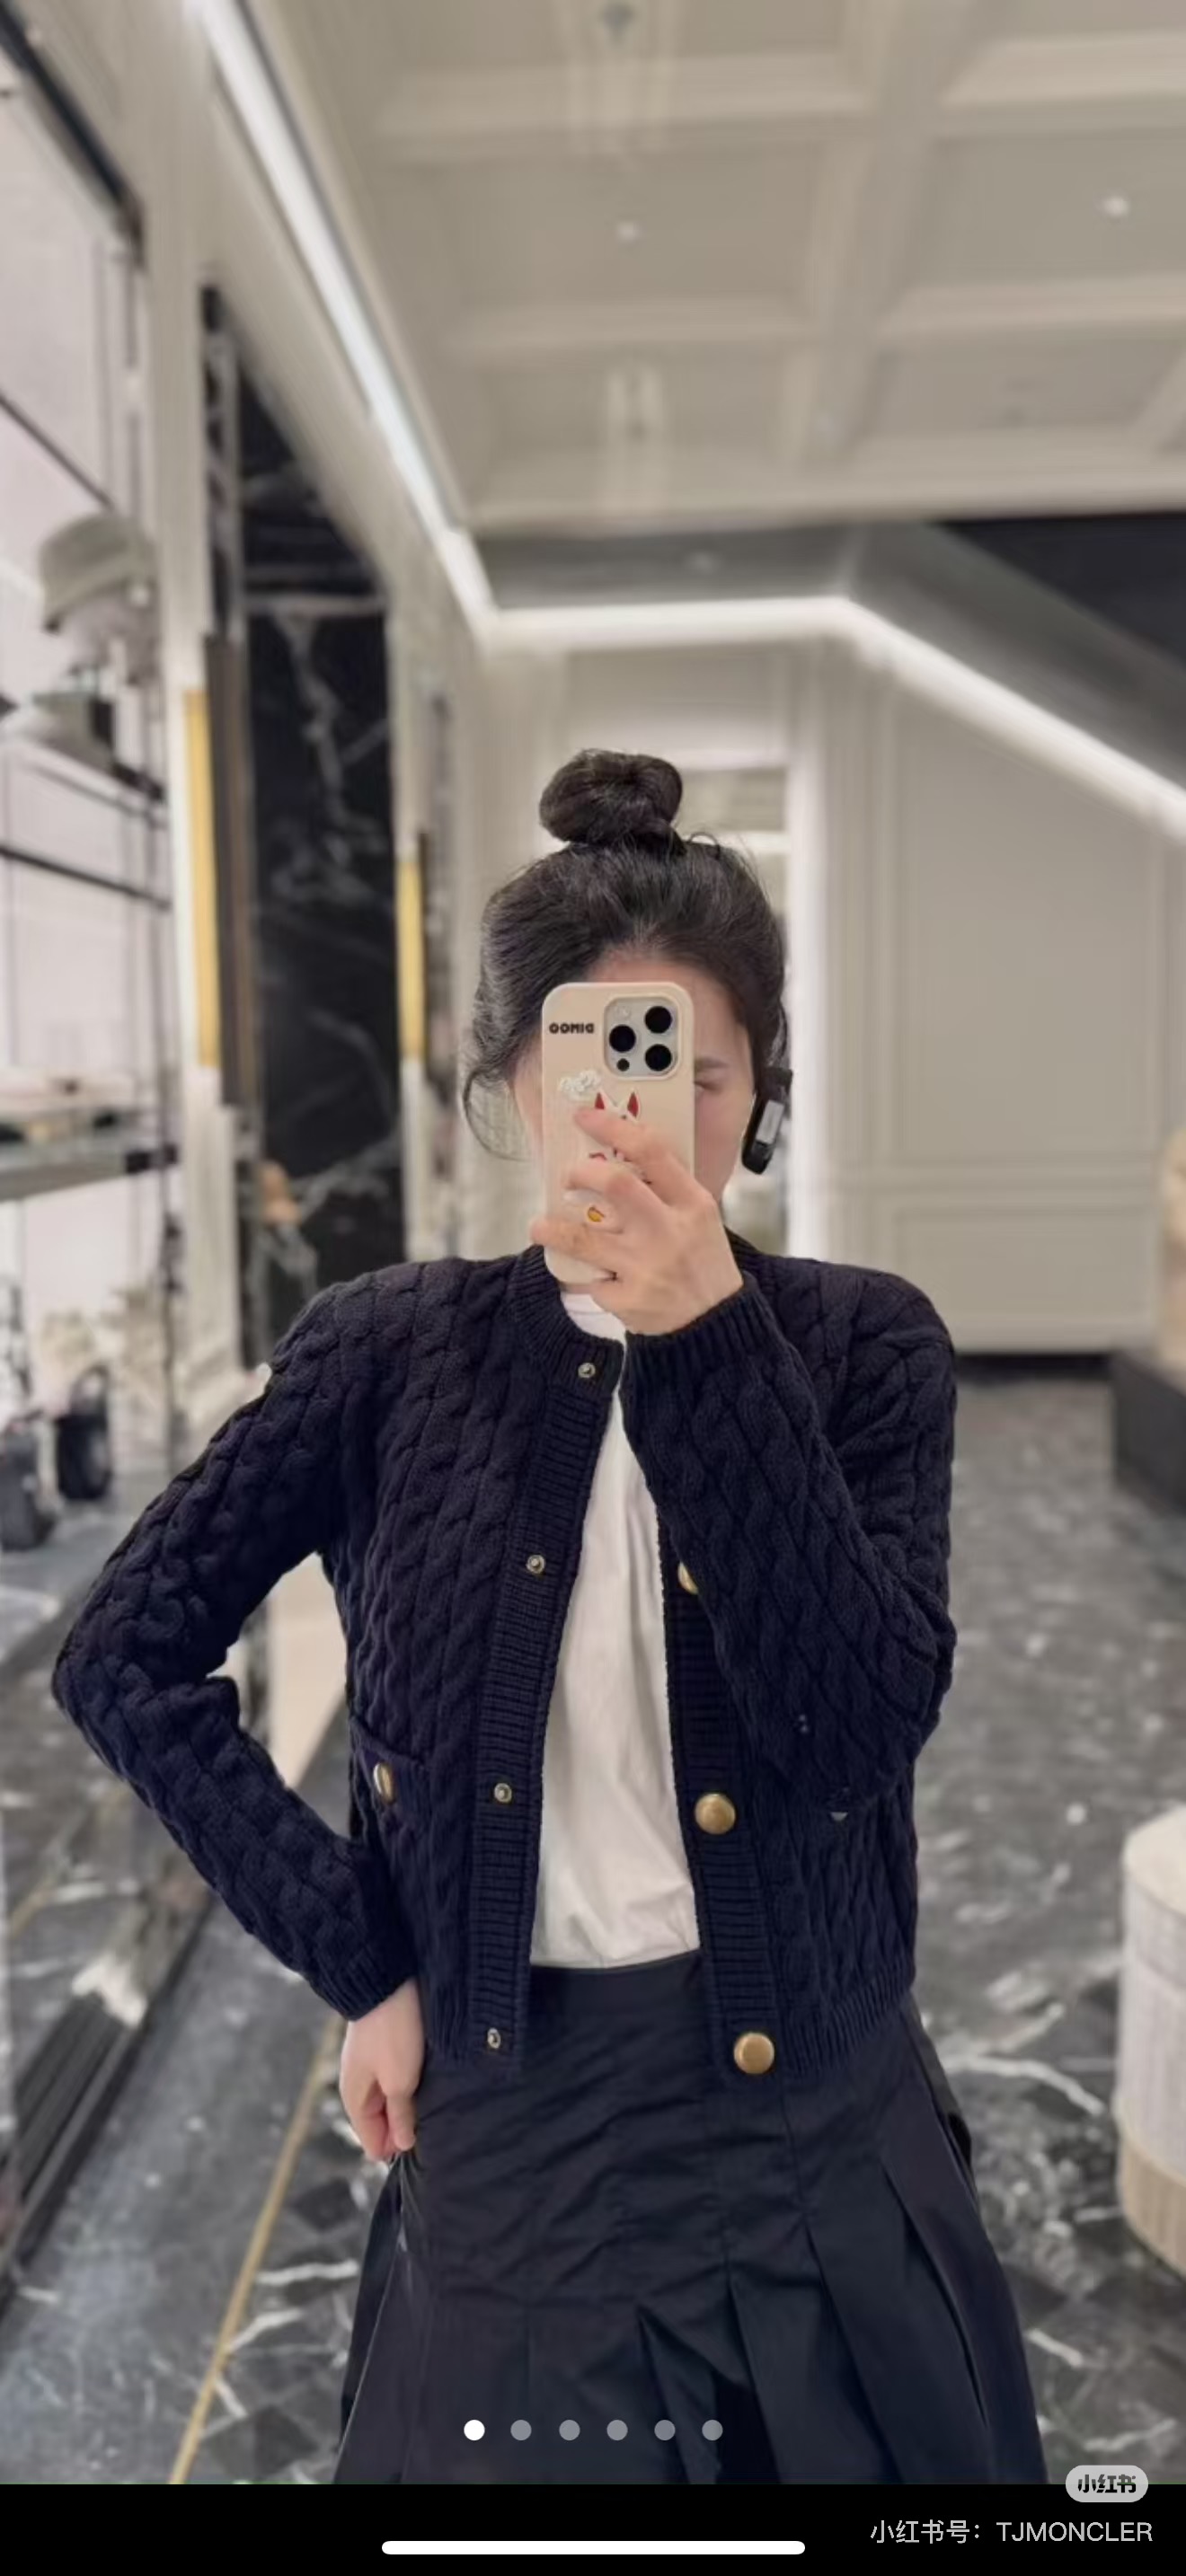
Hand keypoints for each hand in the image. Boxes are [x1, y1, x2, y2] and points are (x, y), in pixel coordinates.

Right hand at [339, 1975, 423, 2161]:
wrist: (385, 1982)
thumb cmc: (391, 2034)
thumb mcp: (399, 2080)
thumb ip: (399, 2116)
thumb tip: (400, 2145)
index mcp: (355, 2099)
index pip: (372, 2143)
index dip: (396, 2148)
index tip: (421, 2143)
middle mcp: (359, 2086)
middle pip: (382, 2124)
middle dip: (404, 2128)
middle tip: (431, 2123)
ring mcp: (370, 2068)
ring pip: (391, 2102)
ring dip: (409, 2106)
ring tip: (432, 2105)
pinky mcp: (383, 2052)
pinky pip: (395, 2082)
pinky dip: (409, 2087)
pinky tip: (426, 2085)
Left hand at [528, 1101, 744, 1335]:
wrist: (714, 1323)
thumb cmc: (701, 1261)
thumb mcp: (699, 1218)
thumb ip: (666, 1191)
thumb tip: (614, 1157)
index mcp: (691, 1203)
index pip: (651, 1150)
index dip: (612, 1126)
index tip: (585, 1117)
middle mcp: (669, 1231)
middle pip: (615, 1184)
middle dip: (581, 1173)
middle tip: (566, 1178)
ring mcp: (646, 1267)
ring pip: (582, 1238)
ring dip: (552, 1229)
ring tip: (540, 1226)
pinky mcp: (628, 1300)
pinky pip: (590, 1280)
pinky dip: (584, 1277)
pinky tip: (586, 1276)